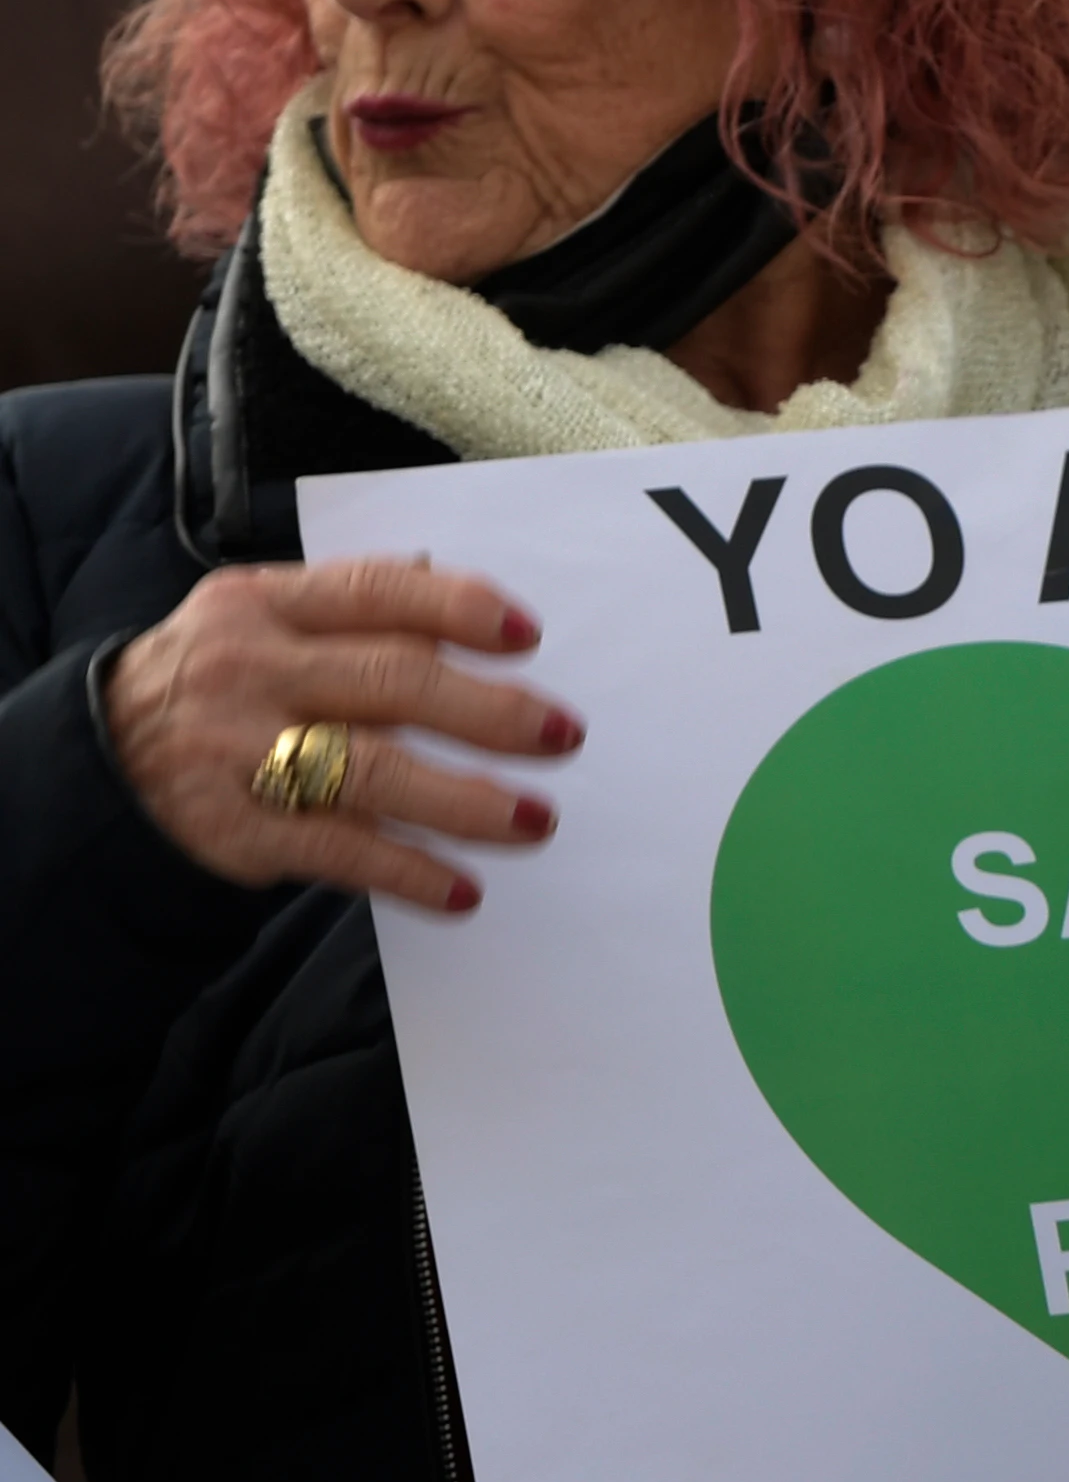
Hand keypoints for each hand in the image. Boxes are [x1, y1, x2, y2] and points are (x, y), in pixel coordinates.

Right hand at [100, 559, 574, 913]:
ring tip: (535, 821)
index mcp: (264, 604)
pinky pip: (338, 851)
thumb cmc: (218, 684)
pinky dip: (407, 872)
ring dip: (465, 802)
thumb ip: (353, 611)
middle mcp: (249, 669)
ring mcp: (236, 750)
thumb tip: (458, 595)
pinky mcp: (232, 828)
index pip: (376, 591)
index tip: (528, 634)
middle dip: (487, 712)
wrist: (95, 760)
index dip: (458, 609)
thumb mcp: (262, 623)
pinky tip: (461, 890)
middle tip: (561, 736)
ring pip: (371, 771)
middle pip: (390, 682)